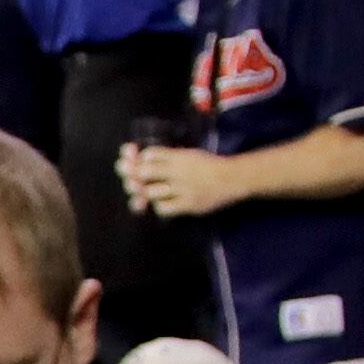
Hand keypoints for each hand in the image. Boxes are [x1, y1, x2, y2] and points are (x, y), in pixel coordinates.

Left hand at [118, 139, 234, 218]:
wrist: (234, 178)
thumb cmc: (209, 166)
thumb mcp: (189, 154)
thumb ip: (167, 157)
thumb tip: (141, 158)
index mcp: (180, 156)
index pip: (150, 154)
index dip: (136, 157)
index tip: (130, 158)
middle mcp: (179, 171)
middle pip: (144, 173)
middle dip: (132, 175)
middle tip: (130, 177)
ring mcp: (183, 189)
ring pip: (150, 192)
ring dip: (143, 192)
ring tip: (144, 190)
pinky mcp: (188, 204)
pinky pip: (164, 208)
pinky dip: (158, 206)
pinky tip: (160, 202)